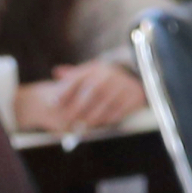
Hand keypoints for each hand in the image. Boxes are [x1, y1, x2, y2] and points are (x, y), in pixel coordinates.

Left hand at [11, 61, 144, 135]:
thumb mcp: (91, 73)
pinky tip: (101, 122)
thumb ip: (74, 74)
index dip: (64, 91)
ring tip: (83, 124)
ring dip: (91, 118)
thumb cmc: (106, 78)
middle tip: (67, 120)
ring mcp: (122, 87)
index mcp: (97, 68)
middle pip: (90, 93)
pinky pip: (117, 113)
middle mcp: (110, 76)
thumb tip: (56, 71)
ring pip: (103, 106)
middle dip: (76, 108)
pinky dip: (107, 120)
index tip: (53, 103)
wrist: (138, 79)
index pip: (77, 78)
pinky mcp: (133, 99)